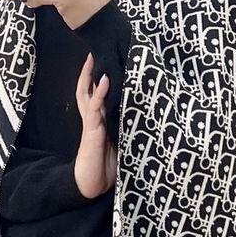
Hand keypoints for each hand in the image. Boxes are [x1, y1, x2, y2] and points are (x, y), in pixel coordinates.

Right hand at [74, 53, 116, 197]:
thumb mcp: (122, 146)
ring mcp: (92, 124)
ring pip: (90, 94)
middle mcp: (94, 120)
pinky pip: (95, 109)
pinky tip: (106, 80)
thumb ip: (128, 131)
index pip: (96, 95)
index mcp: (99, 123)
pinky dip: (100, 93)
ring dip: (93, 75)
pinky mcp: (92, 132)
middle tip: (95, 49)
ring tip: (96, 56)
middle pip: (88, 89)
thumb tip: (147, 121)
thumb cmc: (107, 169)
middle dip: (90, 70)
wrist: (92, 187)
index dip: (97, 79)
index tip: (103, 61)